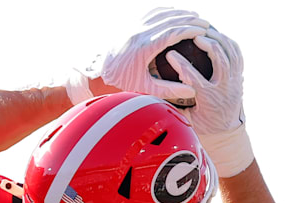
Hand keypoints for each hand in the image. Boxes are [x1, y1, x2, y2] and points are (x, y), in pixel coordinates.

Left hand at [65, 8, 208, 104]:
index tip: (205, 32)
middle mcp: (138, 33)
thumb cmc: (121, 84)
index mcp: (144, 47)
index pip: (173, 32)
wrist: (96, 74)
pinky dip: (165, 11)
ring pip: (161, 14)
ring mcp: (133, 26)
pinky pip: (150, 13)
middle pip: (170, 20)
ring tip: (196, 18)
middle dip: (190, 20)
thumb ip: (169, 89)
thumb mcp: (146, 89)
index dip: (191, 30)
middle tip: (207, 25)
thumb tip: (193, 90)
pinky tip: (175, 13)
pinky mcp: (129, 25)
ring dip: (180, 14)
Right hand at [167, 29, 253, 177]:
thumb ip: (173, 106)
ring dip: (219, 39)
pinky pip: (237, 54)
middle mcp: (225, 88)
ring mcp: (235, 81)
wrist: (227, 132)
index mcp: (208, 98)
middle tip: (194, 35)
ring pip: (231, 53)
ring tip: (205, 31)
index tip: (169, 53)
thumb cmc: (202, 125)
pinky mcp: (239, 76)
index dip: (180, 63)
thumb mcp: (186, 119)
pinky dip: (228, 42)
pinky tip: (217, 35)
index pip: (193, 77)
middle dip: (207, 43)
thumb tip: (150, 98)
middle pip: (219, 59)